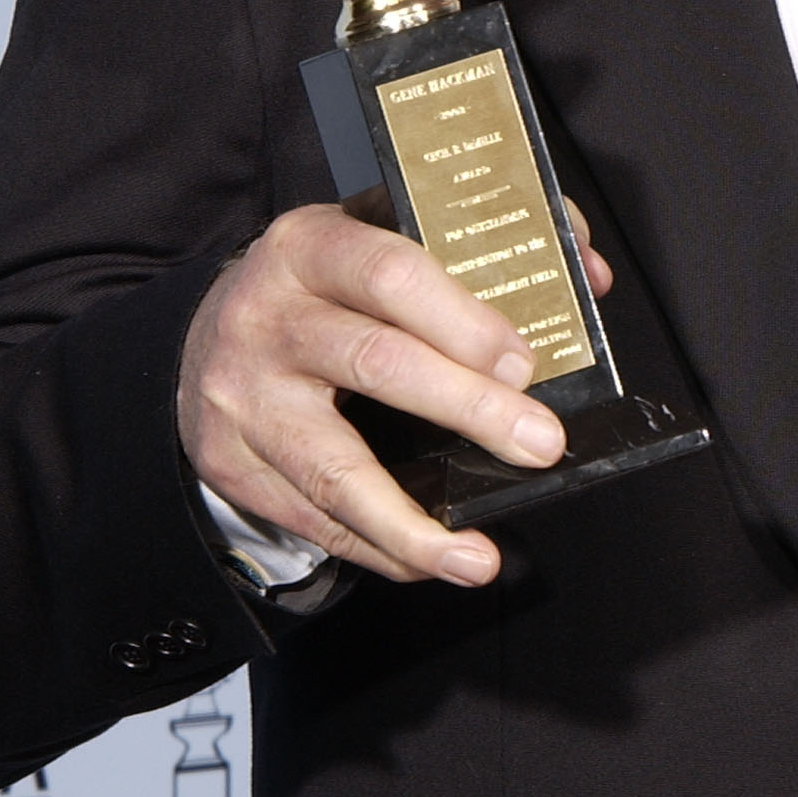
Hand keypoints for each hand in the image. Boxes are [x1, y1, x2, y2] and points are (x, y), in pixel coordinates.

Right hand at [179, 199, 611, 589]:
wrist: (209, 334)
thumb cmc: (326, 287)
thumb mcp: (382, 236)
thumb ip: (486, 243)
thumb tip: (587, 272)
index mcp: (311, 247)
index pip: (391, 275)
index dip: (463, 321)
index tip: (524, 363)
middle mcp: (266, 318)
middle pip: (376, 365)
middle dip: (470, 410)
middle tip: (540, 445)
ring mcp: (243, 398)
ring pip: (335, 469)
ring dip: (414, 524)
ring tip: (479, 558)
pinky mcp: (231, 464)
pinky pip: (315, 520)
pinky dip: (381, 548)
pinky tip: (432, 560)